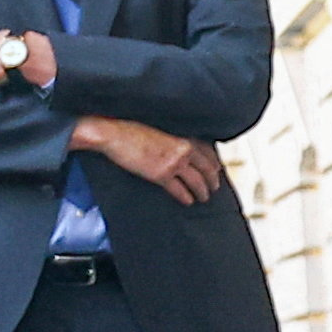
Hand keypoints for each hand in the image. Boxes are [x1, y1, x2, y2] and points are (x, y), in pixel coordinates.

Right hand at [71, 115, 224, 204]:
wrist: (114, 134)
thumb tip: (174, 148)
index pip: (208, 151)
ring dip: (202, 191)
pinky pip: (179, 190)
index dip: (214, 162)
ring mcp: (174, 163)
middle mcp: (183, 149)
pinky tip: (188, 201)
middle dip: (212, 180)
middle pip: (207, 168)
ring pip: (197, 181)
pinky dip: (185, 197)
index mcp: (183, 136)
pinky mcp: (161, 175)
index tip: (217, 169)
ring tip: (204, 197)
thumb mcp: (158, 130)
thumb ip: (171, 139)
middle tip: (214, 187)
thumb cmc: (129, 130)